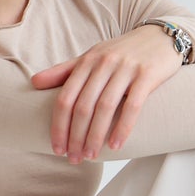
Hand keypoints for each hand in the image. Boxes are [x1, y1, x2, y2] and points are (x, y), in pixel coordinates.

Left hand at [30, 25, 185, 161]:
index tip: (57, 148)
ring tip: (91, 156)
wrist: (161, 36)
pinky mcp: (147, 75)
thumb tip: (33, 82)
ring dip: (95, 136)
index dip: (59, 126)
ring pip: (105, 108)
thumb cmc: (123, 52)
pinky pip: (133, 105)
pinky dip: (123, 128)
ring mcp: (126, 68)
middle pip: (83, 106)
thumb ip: (65, 71)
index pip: (65, 98)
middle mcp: (104, 63)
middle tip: (74, 158)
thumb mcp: (92, 57)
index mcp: (87, 61)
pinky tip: (116, 145)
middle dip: (75, 137)